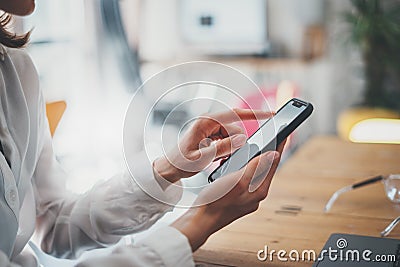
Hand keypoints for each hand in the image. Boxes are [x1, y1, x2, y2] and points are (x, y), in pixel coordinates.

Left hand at [153, 109, 271, 182]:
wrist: (169, 167)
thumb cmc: (181, 163)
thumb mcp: (202, 159)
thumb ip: (222, 148)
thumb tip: (242, 140)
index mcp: (205, 122)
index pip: (235, 114)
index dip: (255, 114)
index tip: (272, 114)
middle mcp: (208, 121)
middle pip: (235, 129)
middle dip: (236, 144)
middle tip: (225, 158)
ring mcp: (209, 127)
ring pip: (232, 135)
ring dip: (230, 148)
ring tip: (218, 159)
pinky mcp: (210, 134)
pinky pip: (226, 139)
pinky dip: (226, 148)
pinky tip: (218, 157)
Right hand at [171, 140, 285, 250]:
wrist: (200, 220)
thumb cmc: (216, 201)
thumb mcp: (237, 181)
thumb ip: (256, 167)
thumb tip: (274, 154)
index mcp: (259, 190)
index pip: (273, 164)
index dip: (279, 147)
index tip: (285, 132)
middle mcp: (255, 194)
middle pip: (265, 168)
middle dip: (266, 152)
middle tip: (271, 137)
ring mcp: (246, 197)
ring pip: (253, 173)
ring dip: (251, 160)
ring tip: (250, 147)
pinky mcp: (237, 198)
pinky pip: (243, 179)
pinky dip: (240, 168)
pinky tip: (231, 164)